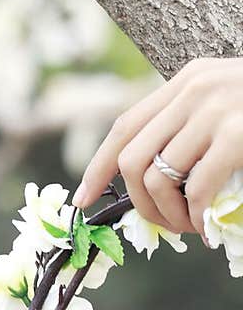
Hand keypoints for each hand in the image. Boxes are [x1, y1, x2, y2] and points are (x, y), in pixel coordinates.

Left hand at [71, 56, 242, 244]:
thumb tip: (149, 180)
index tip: (83, 199)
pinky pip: (196, 188)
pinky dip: (195, 217)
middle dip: (138, 203)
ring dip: (168, 216)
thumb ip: (192, 126)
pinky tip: (206, 227)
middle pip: (131, 157)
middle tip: (163, 226)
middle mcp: (196, 90)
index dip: (98, 166)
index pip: (124, 126)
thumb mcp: (229, 103)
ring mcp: (217, 110)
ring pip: (156, 178)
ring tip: (190, 227)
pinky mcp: (238, 135)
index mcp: (188, 81)